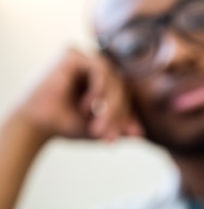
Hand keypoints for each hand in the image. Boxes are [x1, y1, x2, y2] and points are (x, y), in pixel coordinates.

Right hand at [16, 48, 142, 141]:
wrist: (40, 125)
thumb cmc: (68, 126)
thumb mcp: (102, 129)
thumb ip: (120, 128)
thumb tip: (141, 134)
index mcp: (106, 84)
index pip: (128, 97)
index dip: (131, 116)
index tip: (133, 136)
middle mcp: (97, 69)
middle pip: (123, 88)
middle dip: (119, 115)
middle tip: (108, 135)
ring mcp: (85, 59)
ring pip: (114, 79)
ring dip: (110, 106)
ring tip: (98, 126)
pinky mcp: (73, 54)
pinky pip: (99, 68)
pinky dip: (99, 88)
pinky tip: (89, 105)